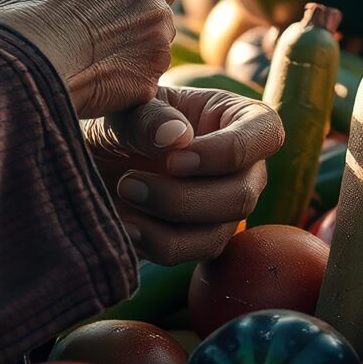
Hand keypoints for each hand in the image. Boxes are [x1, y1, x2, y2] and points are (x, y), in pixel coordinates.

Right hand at [0, 0, 180, 117]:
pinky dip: (133, 79)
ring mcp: (155, 19)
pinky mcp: (156, 60)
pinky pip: (151, 71)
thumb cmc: (16, 20)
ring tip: (102, 64)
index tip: (117, 1)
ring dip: (141, 46)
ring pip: (162, 32)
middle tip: (125, 28)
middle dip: (154, 2)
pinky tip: (103, 85)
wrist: (27, 57)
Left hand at [84, 85, 285, 262]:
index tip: (173, 160)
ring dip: (164, 226)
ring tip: (123, 199)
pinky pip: (189, 255)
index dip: (225, 153)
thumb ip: (147, 118)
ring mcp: (226, 206)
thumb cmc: (120, 120)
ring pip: (216, 234)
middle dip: (182, 198)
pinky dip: (153, 244)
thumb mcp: (124, 108)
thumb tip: (178, 138)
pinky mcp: (202, 238)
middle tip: (128, 183)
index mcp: (237, 117)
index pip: (265, 134)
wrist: (97, 156)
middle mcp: (244, 166)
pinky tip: (124, 227)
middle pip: (242, 196)